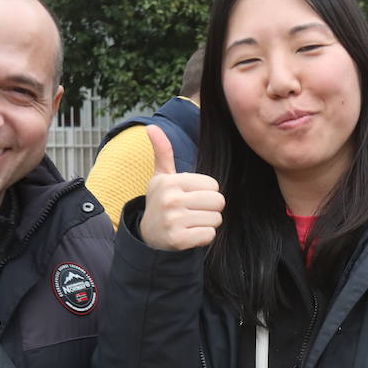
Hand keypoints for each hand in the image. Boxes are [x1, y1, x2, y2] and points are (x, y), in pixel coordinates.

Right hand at [138, 124, 223, 250]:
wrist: (148, 236)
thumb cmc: (161, 202)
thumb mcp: (161, 176)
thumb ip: (163, 152)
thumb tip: (152, 126)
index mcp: (170, 182)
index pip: (213, 185)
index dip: (207, 192)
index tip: (191, 196)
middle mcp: (171, 200)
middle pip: (218, 201)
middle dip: (211, 208)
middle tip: (195, 211)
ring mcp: (173, 221)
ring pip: (216, 219)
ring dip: (208, 222)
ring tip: (191, 222)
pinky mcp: (178, 240)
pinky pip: (209, 235)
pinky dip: (204, 236)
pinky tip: (190, 234)